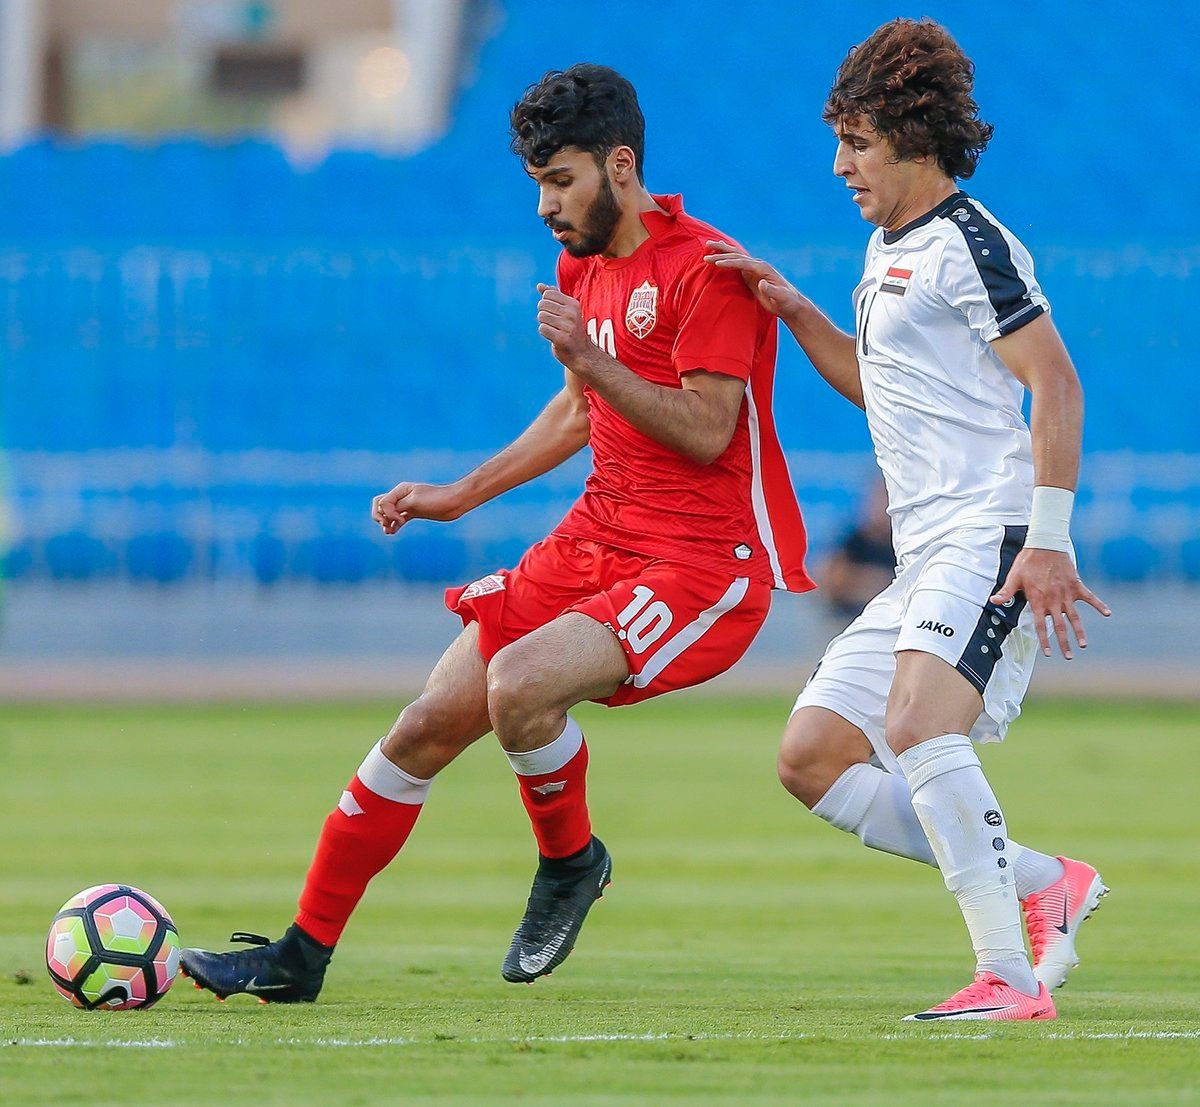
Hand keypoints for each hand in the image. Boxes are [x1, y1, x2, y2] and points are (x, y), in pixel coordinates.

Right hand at [371, 482, 463, 534]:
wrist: (455, 502)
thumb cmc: (437, 500)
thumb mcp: (415, 502)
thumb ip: (398, 506)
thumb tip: (384, 512)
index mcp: (400, 490)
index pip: (381, 501)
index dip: (386, 513)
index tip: (400, 519)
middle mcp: (402, 496)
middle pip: (381, 505)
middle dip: (380, 517)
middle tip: (387, 526)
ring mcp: (408, 504)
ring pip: (389, 513)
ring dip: (386, 522)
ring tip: (388, 531)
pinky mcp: (414, 512)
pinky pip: (398, 518)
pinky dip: (394, 524)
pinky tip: (392, 532)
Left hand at [536, 283, 591, 368]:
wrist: (582, 354)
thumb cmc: (572, 330)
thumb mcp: (566, 310)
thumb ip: (554, 296)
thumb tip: (539, 285)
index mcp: (573, 304)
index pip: (547, 294)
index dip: (546, 304)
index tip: (555, 313)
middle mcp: (571, 314)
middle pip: (542, 305)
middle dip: (544, 314)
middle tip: (554, 323)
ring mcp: (567, 326)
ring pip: (541, 317)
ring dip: (544, 324)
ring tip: (554, 330)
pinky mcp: (561, 338)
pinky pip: (542, 329)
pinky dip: (545, 333)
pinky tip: (554, 337)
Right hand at [703, 240, 809, 320]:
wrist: (792, 304)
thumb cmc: (787, 302)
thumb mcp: (782, 298)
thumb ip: (772, 290)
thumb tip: (761, 283)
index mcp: (763, 269)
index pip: (743, 262)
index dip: (729, 262)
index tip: (716, 263)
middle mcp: (758, 265)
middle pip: (737, 255)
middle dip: (721, 253)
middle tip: (706, 251)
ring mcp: (754, 269)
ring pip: (736, 256)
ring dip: (722, 251)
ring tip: (708, 245)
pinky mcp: (751, 275)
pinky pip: (736, 264)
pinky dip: (727, 258)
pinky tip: (719, 255)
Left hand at [991, 548, 1111, 658]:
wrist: (1045, 545)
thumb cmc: (1027, 562)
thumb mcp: (1014, 578)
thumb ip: (1006, 592)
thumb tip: (994, 602)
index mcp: (1038, 601)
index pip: (1040, 626)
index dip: (1044, 640)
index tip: (1049, 653)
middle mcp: (1053, 600)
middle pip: (1059, 626)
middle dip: (1063, 643)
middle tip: (1068, 656)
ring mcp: (1067, 594)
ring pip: (1074, 617)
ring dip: (1079, 632)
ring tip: (1083, 645)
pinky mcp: (1077, 585)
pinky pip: (1090, 598)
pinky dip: (1099, 605)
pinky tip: (1108, 614)